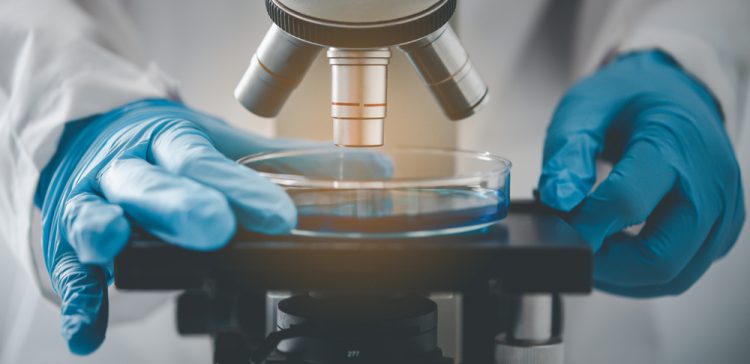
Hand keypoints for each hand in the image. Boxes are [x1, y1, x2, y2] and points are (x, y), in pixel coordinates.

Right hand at [35, 99, 389, 353]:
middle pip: (154, 182)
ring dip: (102, 228)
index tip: (283, 217)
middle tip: (215, 226)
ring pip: (95, 212)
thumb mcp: (231, 148)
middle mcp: (133, 167)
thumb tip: (377, 170)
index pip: (211, 162)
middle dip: (181, 203)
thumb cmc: (172, 149)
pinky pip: (68, 269)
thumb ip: (299, 164)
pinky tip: (88, 332)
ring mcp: (95, 200)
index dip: (245, 190)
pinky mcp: (69, 238)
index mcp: (177, 142)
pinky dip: (78, 298)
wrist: (94, 135)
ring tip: (112, 243)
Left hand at [538, 51, 744, 296]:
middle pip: (658, 257)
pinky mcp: (722, 229)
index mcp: (674, 145)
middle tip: (573, 243)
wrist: (675, 91)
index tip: (557, 223)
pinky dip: (643, 273)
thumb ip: (569, 150)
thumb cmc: (631, 96)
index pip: (629, 203)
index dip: (584, 224)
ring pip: (673, 276)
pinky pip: (684, 271)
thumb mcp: (588, 106)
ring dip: (623, 275)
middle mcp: (710, 183)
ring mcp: (723, 210)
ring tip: (591, 245)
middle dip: (605, 263)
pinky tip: (617, 249)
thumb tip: (559, 197)